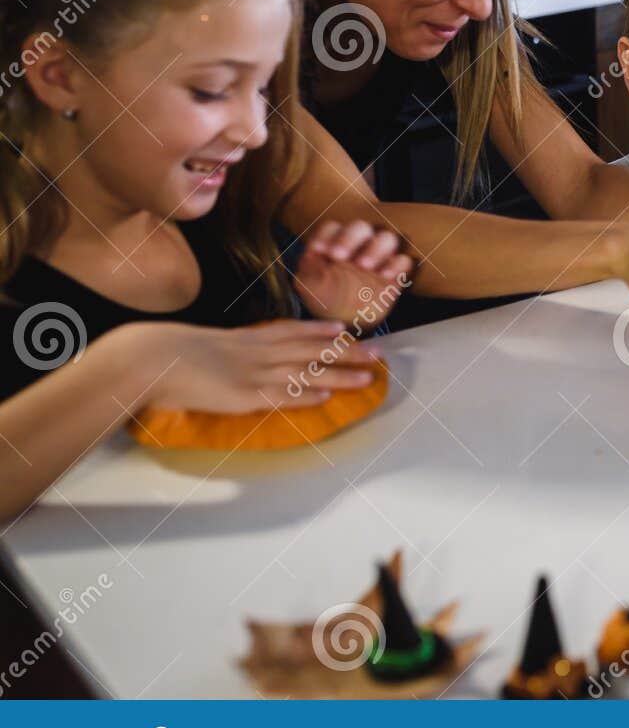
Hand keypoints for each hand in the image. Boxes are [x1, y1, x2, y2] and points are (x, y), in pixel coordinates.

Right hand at [123, 319, 379, 411]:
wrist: (150, 357)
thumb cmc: (171, 353)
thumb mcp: (207, 345)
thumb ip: (229, 352)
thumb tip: (238, 360)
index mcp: (248, 339)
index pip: (294, 332)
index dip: (322, 332)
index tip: (347, 331)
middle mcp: (258, 353)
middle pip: (312, 351)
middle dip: (348, 352)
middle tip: (379, 353)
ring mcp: (253, 373)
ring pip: (307, 372)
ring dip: (340, 374)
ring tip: (368, 377)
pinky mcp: (242, 396)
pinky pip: (279, 395)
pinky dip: (304, 395)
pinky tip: (326, 396)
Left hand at [294, 220, 414, 330]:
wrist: (344, 322)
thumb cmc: (324, 299)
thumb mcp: (308, 286)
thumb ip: (308, 268)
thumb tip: (312, 254)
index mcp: (336, 242)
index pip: (333, 228)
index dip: (327, 235)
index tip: (319, 251)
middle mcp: (359, 245)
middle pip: (361, 227)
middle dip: (350, 238)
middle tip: (339, 256)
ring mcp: (379, 258)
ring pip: (387, 238)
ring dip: (376, 248)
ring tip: (364, 266)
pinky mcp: (395, 274)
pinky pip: (404, 261)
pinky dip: (396, 265)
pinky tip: (384, 276)